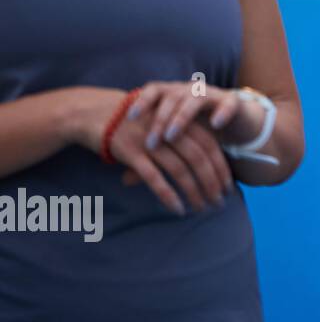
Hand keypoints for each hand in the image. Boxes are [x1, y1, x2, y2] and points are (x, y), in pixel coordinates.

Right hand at [82, 89, 233, 214]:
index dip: (220, 166)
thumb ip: (175, 147)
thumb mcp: (157, 128)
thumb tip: (196, 172)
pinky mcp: (130, 152)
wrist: (90, 112)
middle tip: (220, 202)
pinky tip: (178, 209)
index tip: (228, 186)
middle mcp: (167, 129)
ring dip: (195, 191)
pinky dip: (168, 194)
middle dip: (212, 181)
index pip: (208, 145)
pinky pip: (154, 177)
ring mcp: (149, 140)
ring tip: (203, 208)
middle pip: (198, 158)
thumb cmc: (128, 124)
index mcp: (177, 121)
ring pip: (180, 169)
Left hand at [127, 81, 250, 152]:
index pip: (154, 90)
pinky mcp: (232, 102)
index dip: (142, 101)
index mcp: (172, 94)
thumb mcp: (173, 140)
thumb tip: (127, 179)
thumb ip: (152, 155)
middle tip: (151, 143)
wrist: (231, 117)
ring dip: (181, 118)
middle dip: (160, 120)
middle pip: (171, 98)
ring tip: (172, 137)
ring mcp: (211, 94)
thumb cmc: (194, 129)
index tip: (130, 118)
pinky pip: (227, 105)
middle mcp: (190, 90)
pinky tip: (216, 125)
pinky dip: (222, 113)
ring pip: (194, 100)